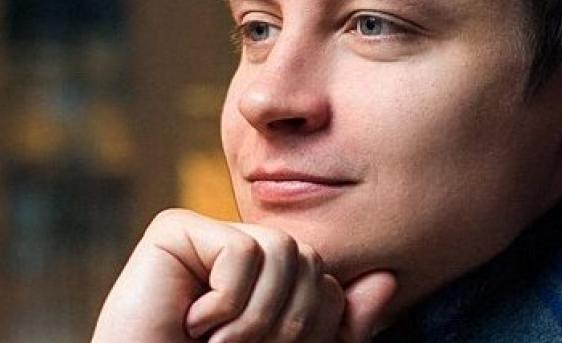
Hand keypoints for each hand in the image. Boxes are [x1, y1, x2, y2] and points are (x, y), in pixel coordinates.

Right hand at [91, 208, 396, 342]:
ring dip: (253, 315)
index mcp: (269, 283)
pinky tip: (190, 320)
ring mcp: (206, 238)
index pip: (326, 283)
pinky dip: (225, 301)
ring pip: (280, 247)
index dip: (312, 330)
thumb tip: (387, 280)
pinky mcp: (174, 230)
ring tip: (214, 340)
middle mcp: (241, 255)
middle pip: (308, 258)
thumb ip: (340, 326)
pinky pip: (242, 249)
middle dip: (284, 322)